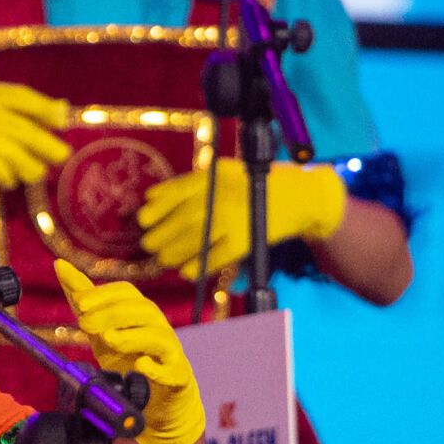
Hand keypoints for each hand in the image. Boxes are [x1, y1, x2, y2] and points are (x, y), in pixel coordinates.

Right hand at [0, 82, 72, 191]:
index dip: (46, 109)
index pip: (23, 96)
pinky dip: (10, 179)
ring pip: (19, 155)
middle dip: (48, 146)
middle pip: (26, 130)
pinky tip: (8, 181)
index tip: (62, 121)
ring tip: (34, 173)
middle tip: (62, 156)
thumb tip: (63, 111)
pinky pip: (3, 172)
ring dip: (31, 168)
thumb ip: (17, 110)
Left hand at [53, 260, 202, 443]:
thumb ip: (82, 300)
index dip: (103, 294)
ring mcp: (170, 351)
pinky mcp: (177, 376)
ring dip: (132, 336)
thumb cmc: (126, 358)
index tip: (78, 302)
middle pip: (142, 310)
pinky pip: (172, 369)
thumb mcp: (98, 329)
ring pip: (158, 336)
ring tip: (108, 339)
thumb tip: (60, 265)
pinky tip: (140, 366)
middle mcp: (158, 326)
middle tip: (84, 324)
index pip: (126, 292)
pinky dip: (156, 367)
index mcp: (139, 312)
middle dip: (112, 314)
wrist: (153, 398)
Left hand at [137, 159, 346, 279]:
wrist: (301, 196)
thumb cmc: (254, 184)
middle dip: (161, 235)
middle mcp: (225, 195)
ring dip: (174, 252)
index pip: (179, 192)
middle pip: (184, 219)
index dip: (158, 208)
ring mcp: (237, 218)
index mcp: (217, 175)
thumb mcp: (222, 173)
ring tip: (163, 259)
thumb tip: (151, 198)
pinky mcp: (247, 240)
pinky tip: (187, 270)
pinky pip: (217, 256)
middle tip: (148, 245)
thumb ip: (188, 184)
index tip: (143, 220)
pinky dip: (198, 265)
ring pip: (197, 239)